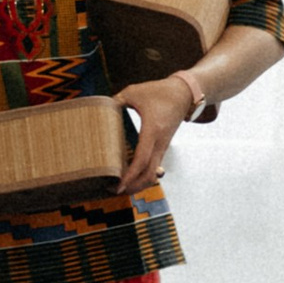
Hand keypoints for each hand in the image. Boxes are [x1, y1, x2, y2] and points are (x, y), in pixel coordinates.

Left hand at [115, 75, 197, 197]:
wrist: (184, 93)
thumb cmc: (160, 92)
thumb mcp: (134, 92)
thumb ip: (115, 101)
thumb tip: (99, 109)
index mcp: (152, 130)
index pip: (141, 160)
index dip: (129, 176)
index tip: (118, 185)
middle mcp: (160, 142)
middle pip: (149, 175)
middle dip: (133, 187)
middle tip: (115, 190)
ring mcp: (163, 146)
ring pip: (153, 174)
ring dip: (139, 183)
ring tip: (122, 187)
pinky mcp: (163, 147)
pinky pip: (154, 166)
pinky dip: (143, 175)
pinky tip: (131, 176)